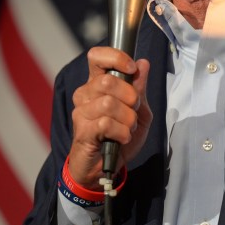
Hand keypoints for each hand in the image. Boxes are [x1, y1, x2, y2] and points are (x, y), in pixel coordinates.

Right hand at [67, 46, 151, 187]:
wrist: (107, 167)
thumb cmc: (120, 135)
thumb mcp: (139, 110)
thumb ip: (140, 88)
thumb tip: (143, 63)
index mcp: (98, 83)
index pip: (97, 57)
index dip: (115, 57)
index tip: (131, 68)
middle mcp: (85, 94)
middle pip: (108, 82)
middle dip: (130, 97)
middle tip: (133, 111)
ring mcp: (81, 112)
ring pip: (108, 104)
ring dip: (128, 119)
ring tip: (128, 128)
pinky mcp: (82, 131)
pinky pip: (106, 124)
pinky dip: (122, 132)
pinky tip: (122, 138)